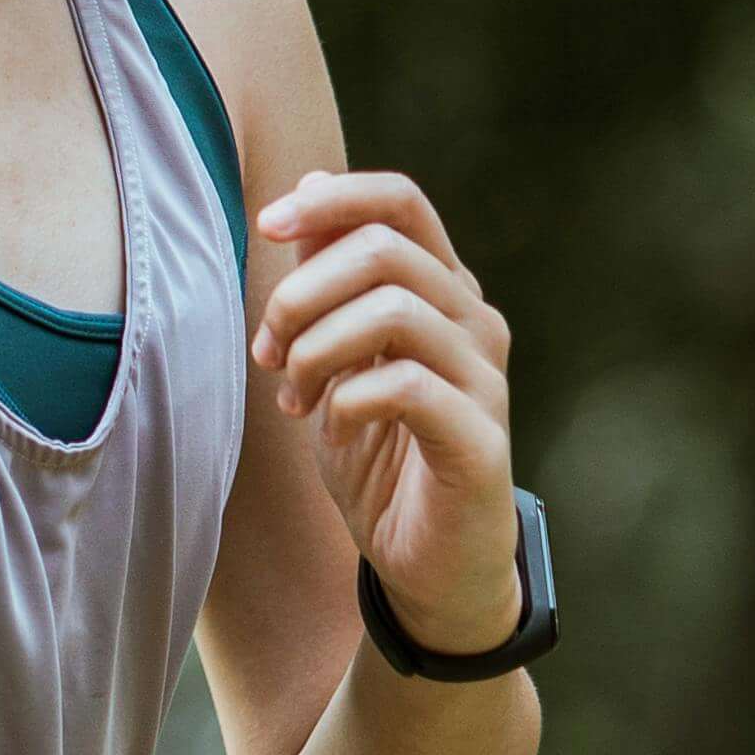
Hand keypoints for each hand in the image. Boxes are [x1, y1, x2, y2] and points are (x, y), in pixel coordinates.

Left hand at [248, 167, 523, 651]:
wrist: (427, 564)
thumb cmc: (380, 456)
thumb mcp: (335, 357)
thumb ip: (326, 282)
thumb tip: (305, 191)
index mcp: (443, 291)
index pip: (401, 201)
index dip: (332, 198)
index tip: (269, 225)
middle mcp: (474, 322)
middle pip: (384, 248)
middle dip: (302, 291)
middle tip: (269, 350)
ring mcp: (484, 378)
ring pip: (394, 309)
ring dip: (318, 347)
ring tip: (296, 396)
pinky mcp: (480, 438)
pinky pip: (406, 384)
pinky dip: (348, 398)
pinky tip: (332, 424)